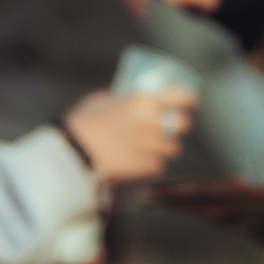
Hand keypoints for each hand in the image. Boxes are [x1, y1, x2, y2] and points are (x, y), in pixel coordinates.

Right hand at [63, 88, 196, 183]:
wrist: (73, 153)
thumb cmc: (84, 123)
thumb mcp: (103, 99)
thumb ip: (123, 98)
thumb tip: (131, 97)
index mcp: (142, 101)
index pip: (181, 96)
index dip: (189, 99)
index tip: (190, 102)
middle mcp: (151, 123)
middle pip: (184, 125)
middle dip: (180, 126)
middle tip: (170, 127)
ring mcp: (150, 146)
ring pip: (173, 148)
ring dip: (165, 147)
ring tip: (150, 146)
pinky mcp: (145, 166)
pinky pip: (158, 165)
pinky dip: (152, 163)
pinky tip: (138, 160)